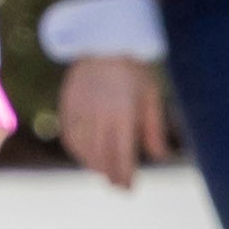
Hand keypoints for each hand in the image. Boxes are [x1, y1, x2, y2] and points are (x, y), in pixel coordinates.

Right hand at [57, 50, 173, 191]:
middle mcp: (99, 114)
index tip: (128, 188)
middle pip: (102, 157)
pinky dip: (77, 151)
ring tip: (104, 171)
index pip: (122, 155)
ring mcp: (80, 110)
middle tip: (117, 186)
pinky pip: (69, 136)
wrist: (105, 40)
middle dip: (110, 175)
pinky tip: (86, 156)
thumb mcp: (150, 96)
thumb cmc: (134, 69)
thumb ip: (154, 128)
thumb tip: (161, 157)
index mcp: (123, 113)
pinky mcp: (67, 105)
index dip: (124, 176)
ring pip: (83, 150)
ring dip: (93, 165)